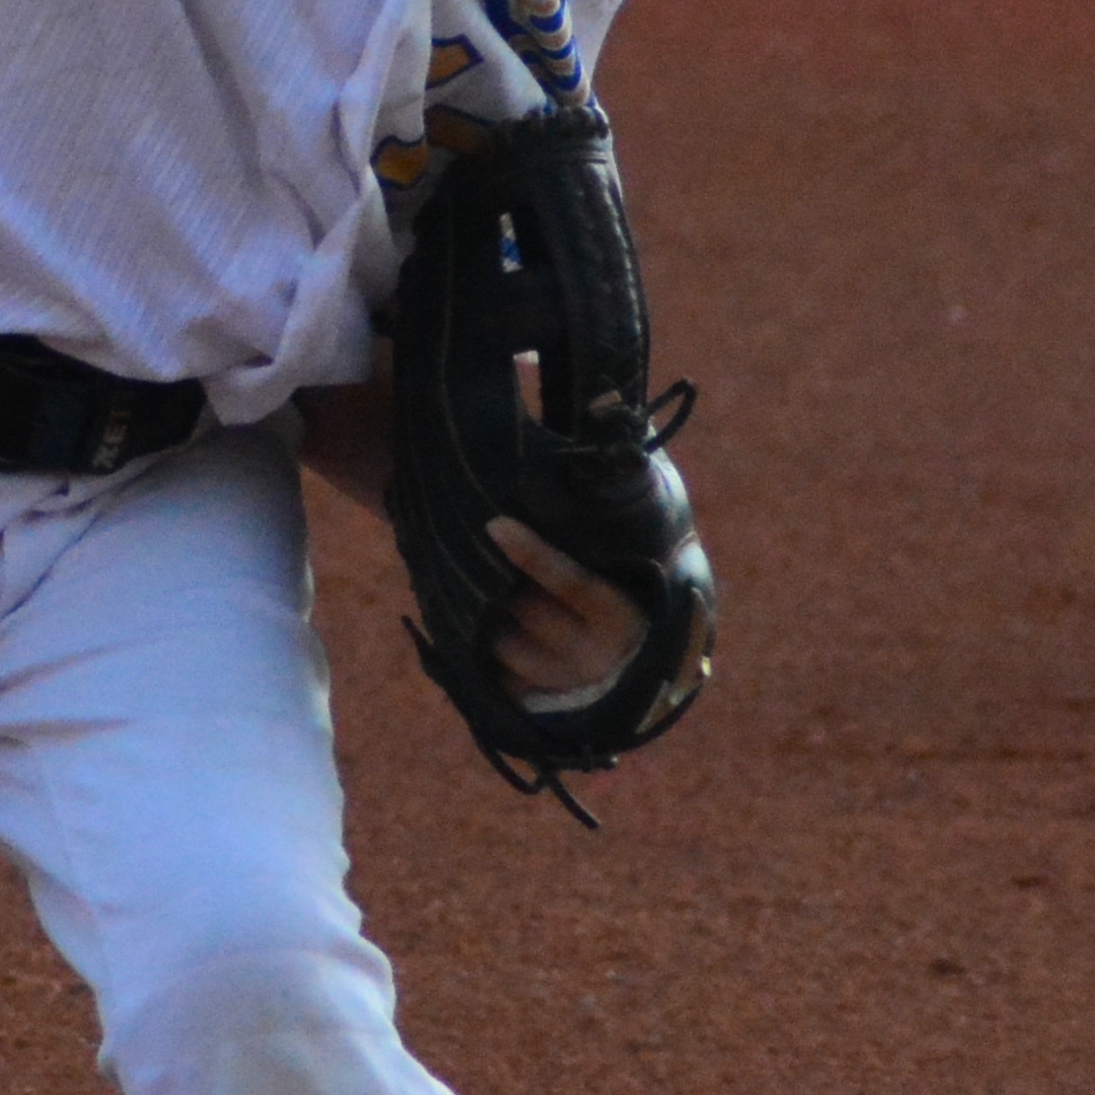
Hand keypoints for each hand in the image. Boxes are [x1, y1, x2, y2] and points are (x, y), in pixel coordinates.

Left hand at [300, 397, 637, 705]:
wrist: (631, 663)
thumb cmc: (630, 578)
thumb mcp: (635, 536)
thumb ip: (627, 478)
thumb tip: (604, 392)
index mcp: (620, 614)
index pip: (571, 582)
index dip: (532, 554)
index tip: (493, 525)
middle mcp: (591, 657)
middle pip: (523, 606)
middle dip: (493, 574)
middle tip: (463, 534)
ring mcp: (559, 684)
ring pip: (497, 637)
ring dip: (477, 603)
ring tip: (464, 567)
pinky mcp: (531, 702)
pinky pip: (484, 665)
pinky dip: (467, 635)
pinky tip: (459, 604)